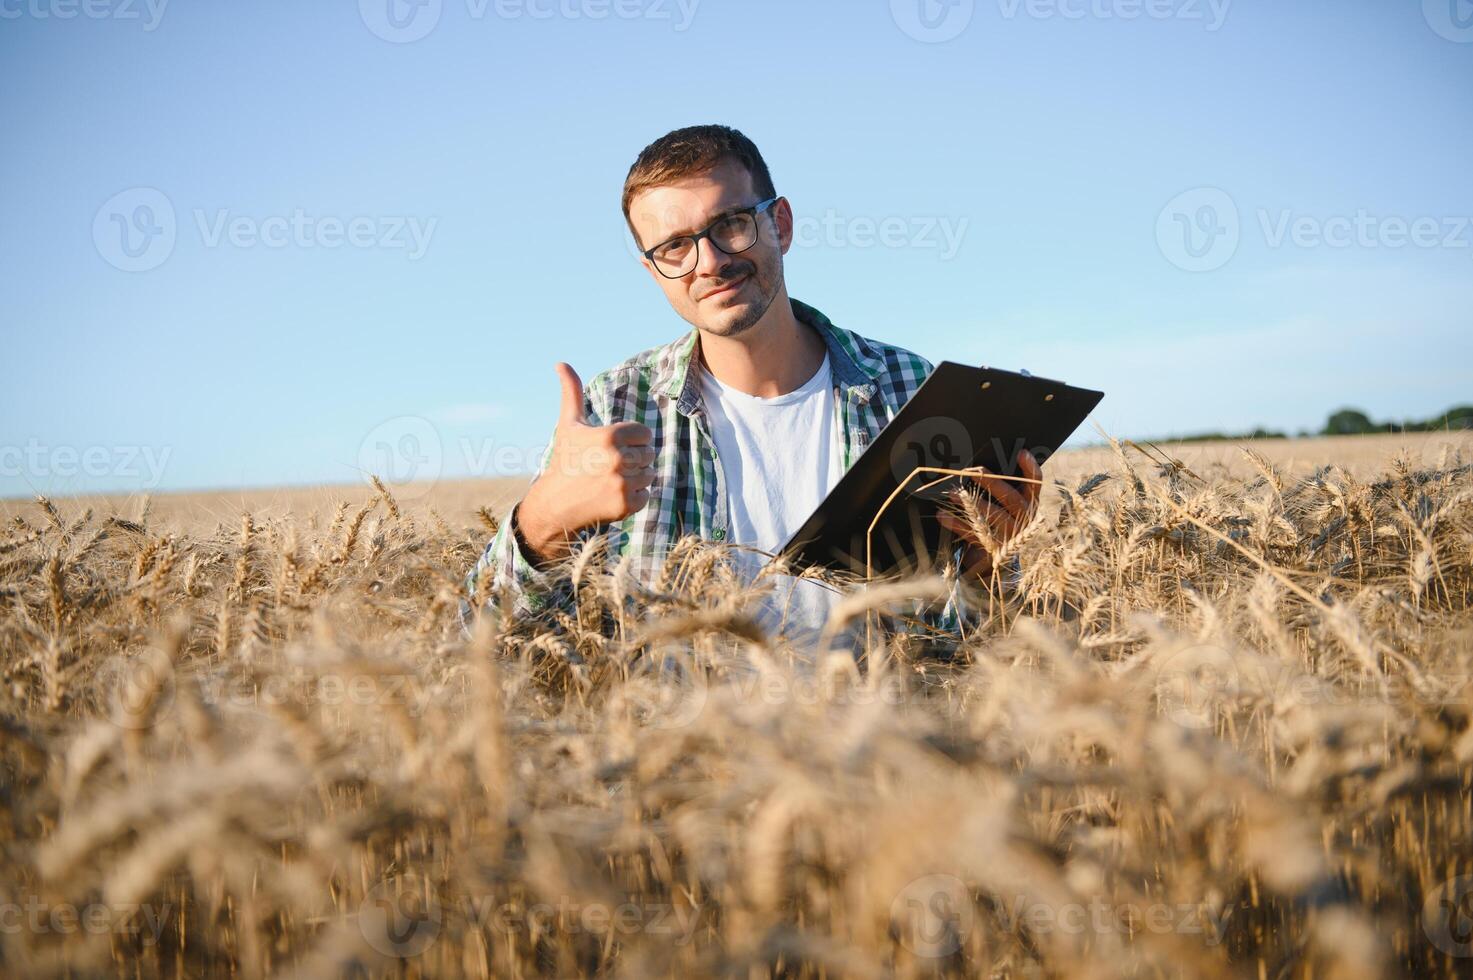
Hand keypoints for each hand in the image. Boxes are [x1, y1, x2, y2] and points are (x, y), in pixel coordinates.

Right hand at [514, 362, 656, 564]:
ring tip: (609, 481)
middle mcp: (617, 458)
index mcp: (610, 435)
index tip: (612, 449)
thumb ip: (572, 392)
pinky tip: (611, 496)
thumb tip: (560, 363)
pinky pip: (646, 496)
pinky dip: (633, 498)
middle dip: (634, 460)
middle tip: (608, 467)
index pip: (645, 434)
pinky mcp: (625, 505)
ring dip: (635, 479)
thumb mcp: (569, 425)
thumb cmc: (564, 460)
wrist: (554, 505)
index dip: (632, 440)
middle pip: (649, 454)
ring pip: (649, 475)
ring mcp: (622, 483)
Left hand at [935, 449, 1041, 580]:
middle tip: (972, 472)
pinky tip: (942, 516)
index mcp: (1029, 504)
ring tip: (952, 493)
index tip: (1021, 452)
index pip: (1035, 483)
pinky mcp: (994, 549)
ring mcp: (1010, 535)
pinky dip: (956, 524)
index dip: (1030, 468)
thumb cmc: (1000, 521)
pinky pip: (974, 534)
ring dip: (972, 503)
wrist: (998, 560)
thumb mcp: (1006, 506)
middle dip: (992, 483)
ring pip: (993, 516)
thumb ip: (1001, 487)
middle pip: (1011, 498)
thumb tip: (978, 465)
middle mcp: (1024, 519)